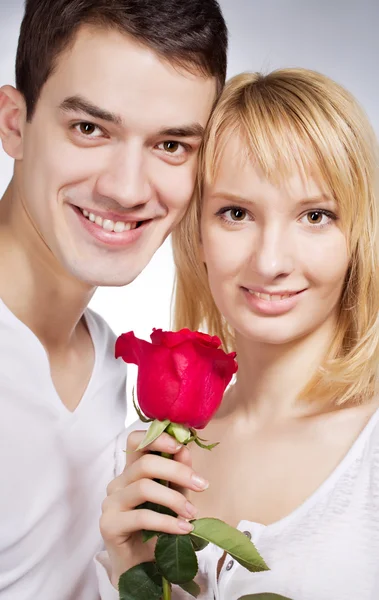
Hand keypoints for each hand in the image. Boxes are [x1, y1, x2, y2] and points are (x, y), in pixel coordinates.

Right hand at [100, 430, 208, 587]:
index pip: (135, 441)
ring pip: (143, 488)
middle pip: (145, 463)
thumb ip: (177, 476)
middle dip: (177, 471)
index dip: (157, 438)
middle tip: (201, 485)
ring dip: (174, 499)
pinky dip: (167, 522)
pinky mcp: (109, 525)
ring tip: (192, 513)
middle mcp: (117, 483)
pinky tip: (183, 529)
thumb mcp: (172, 499)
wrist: (141, 569)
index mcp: (130, 471)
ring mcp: (110, 503)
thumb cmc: (156, 531)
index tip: (180, 446)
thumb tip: (185, 449)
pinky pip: (141, 516)